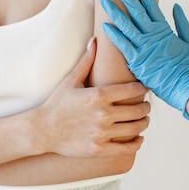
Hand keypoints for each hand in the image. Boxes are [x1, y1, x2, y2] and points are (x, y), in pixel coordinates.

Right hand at [37, 38, 149, 156]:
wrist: (43, 129)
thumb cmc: (57, 103)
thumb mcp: (71, 80)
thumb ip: (86, 60)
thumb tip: (95, 41)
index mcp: (98, 95)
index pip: (131, 90)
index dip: (142, 88)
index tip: (144, 88)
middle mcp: (103, 114)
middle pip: (138, 110)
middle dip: (145, 106)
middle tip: (146, 105)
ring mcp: (102, 133)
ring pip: (135, 128)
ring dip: (143, 122)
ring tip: (143, 119)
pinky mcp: (100, 149)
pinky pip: (127, 148)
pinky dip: (137, 142)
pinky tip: (138, 138)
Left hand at [100, 0, 188, 123]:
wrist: (187, 86)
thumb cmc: (188, 66)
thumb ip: (182, 22)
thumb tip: (176, 6)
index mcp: (164, 29)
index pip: (150, 3)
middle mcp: (152, 34)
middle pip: (135, 9)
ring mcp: (144, 47)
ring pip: (126, 24)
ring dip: (114, 11)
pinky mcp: (137, 60)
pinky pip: (123, 45)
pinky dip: (114, 35)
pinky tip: (104, 25)